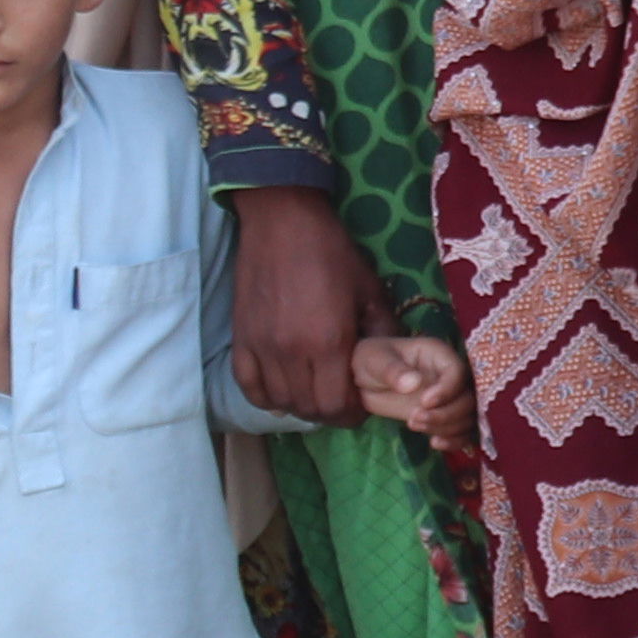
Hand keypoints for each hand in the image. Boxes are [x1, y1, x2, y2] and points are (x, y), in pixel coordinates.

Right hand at [226, 187, 382, 424]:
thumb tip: (396, 367)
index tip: (360, 407)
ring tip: (315, 394)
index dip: (351, 414)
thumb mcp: (371, 292)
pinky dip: (266, 396)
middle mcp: (291, 351)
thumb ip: (384, 334)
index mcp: (329, 342)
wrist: (283, 223)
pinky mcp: (240, 338)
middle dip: (330, 413)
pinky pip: (248, 385)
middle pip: (308, 408)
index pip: (336, 405)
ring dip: (300, 405)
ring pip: (279, 401)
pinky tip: (283, 391)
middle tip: (341, 402)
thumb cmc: (333, 254)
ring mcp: (261, 346)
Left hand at [345, 335, 475, 447]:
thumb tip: (414, 383)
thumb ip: (393, 370)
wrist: (365, 380)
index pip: (458, 372)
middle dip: (446, 414)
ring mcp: (450, 397)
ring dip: (446, 428)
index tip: (424, 402)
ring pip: (467, 417)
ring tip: (413, 425)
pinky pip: (462, 431)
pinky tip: (434, 444)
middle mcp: (451, 376)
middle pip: (468, 398)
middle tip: (414, 418)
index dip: (447, 390)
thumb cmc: (371, 360)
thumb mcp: (375, 360)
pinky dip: (454, 441)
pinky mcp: (444, 416)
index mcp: (439, 355)